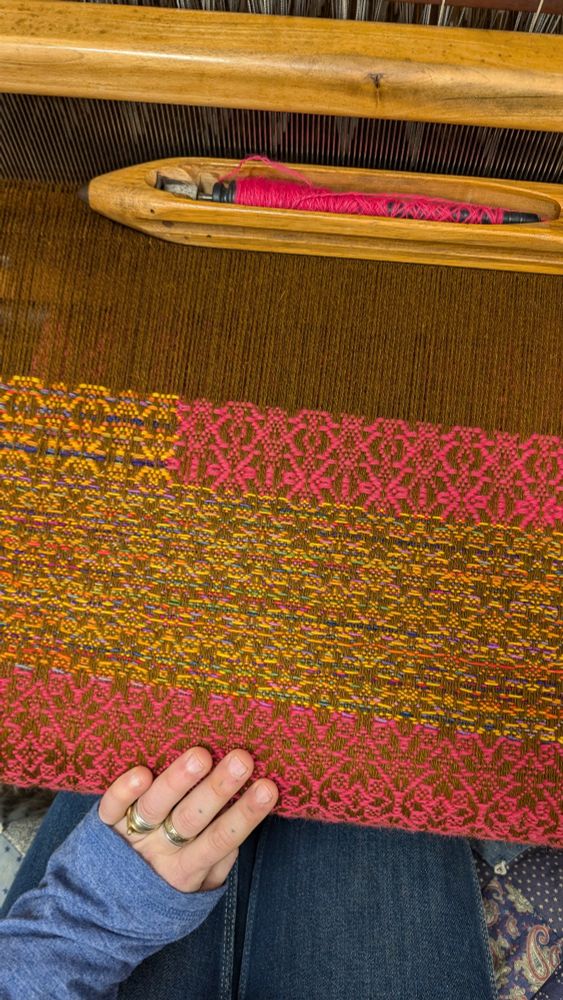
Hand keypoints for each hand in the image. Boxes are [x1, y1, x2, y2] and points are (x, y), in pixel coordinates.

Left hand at [98, 747, 277, 892]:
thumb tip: (240, 832)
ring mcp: (131, 837)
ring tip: (201, 756)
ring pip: (155, 807)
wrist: (96, 914)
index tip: (268, 788)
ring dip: (178, 781)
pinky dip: (124, 791)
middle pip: (191, 819)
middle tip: (242, 760)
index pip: (220, 840)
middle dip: (218, 789)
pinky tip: (141, 773)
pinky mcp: (104, 824)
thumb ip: (218, 865)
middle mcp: (159, 852)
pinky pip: (112, 808)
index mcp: (186, 871)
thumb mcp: (194, 893)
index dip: (245, 815)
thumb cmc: (159, 891)